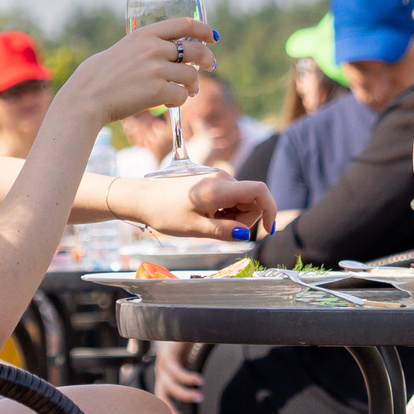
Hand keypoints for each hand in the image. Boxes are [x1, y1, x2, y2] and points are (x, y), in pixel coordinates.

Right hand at [59, 18, 214, 126]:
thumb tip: (170, 52)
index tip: (213, 36)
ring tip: (187, 91)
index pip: (184, 24)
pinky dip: (180, 101)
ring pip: (192, 75)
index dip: (204, 30)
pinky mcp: (157, 92)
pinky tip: (170, 103)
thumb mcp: (124, 49)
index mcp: (144, 34)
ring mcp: (156, 70)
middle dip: (208, 59)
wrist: (87, 97)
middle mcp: (153, 49)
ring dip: (192, 85)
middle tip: (210, 66)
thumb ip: (145, 48)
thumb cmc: (101, 76)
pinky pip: (181, 95)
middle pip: (196, 49)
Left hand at [116, 170, 276, 241]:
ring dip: (233, 216)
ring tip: (208, 222)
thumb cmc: (165, 212)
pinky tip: (207, 216)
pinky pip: (230, 197)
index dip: (270, 209)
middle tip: (220, 230)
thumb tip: (246, 235)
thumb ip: (224, 232)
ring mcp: (217, 178)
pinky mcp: (212, 182)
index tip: (267, 229)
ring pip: (241, 200)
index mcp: (220, 188)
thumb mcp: (195, 228)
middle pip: (251, 199)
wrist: (143, 198)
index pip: (259, 191)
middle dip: (245, 219)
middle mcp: (222, 178)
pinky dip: (225, 211)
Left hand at [152, 340, 203, 413]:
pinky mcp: (168, 353)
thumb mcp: (192, 357)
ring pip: (170, 385)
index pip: (163, 395)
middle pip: (161, 394)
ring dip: (184, 393)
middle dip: (170, 409)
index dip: (169, 409)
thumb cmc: (189, 337)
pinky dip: (186, 378)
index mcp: (166, 373)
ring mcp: (163, 361)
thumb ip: (197, 368)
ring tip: (200, 396)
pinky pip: (175, 370)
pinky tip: (198, 381)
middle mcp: (162, 369)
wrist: (184, 317)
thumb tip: (210, 383)